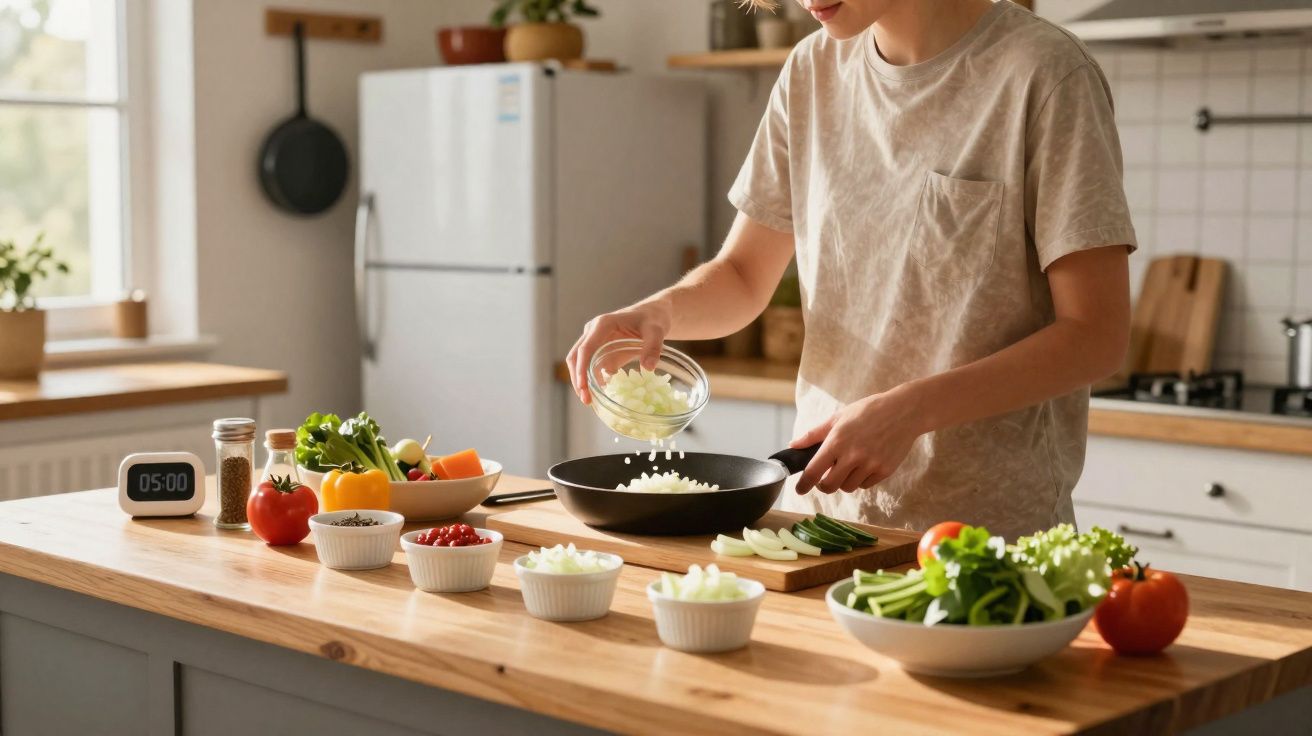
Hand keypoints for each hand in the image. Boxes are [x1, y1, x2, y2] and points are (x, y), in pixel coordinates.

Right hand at [566, 299, 672, 404]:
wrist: (651, 315)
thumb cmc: (652, 319)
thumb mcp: (656, 331)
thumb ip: (653, 347)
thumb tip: (648, 368)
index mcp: (602, 324)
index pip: (586, 348)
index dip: (581, 367)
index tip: (583, 386)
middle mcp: (593, 332)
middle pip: (576, 357)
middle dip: (578, 378)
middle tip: (586, 399)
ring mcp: (594, 342)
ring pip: (578, 363)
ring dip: (581, 381)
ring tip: (589, 401)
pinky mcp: (600, 352)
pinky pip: (590, 367)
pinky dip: (591, 381)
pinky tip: (597, 396)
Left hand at [791, 386, 926, 494]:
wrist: (904, 412)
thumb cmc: (868, 411)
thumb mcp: (838, 417)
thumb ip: (814, 434)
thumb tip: (793, 445)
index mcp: (836, 442)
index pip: (813, 471)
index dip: (803, 485)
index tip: (799, 490)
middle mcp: (852, 456)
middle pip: (830, 486)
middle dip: (824, 486)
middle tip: (825, 479)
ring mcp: (870, 465)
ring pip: (848, 487)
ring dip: (844, 481)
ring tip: (850, 464)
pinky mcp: (884, 471)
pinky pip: (866, 485)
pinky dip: (862, 478)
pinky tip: (866, 463)